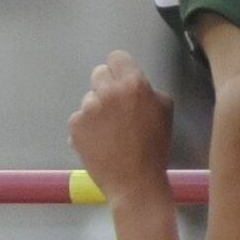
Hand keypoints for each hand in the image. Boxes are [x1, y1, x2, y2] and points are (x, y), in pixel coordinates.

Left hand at [68, 50, 173, 202]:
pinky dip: (87, 128)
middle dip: (107, 86)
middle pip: (99, 73)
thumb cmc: (155, 147)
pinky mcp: (74, 125)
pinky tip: (99, 142)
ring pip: (89, 98)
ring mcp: (87, 108)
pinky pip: (79, 118)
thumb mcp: (165, 111)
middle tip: (117, 107)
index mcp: (133, 84)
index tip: (124, 81)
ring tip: (109, 131)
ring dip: (97, 109)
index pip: (117, 57)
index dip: (121, 69)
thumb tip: (137, 86)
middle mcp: (107, 91)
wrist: (135, 182)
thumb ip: (149, 91)